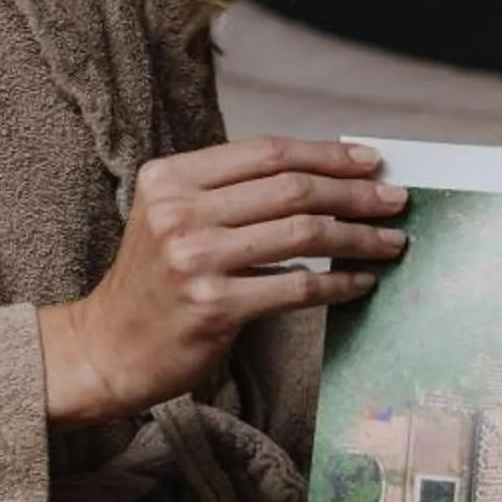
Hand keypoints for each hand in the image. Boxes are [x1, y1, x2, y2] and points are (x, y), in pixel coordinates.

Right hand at [37, 136, 408, 430]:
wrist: (106, 349)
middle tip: (395, 200)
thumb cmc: (152, 283)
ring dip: (358, 236)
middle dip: (355, 192)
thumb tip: (322, 178)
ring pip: (302, 233)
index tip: (370, 161)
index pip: (266, 151)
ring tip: (390, 241)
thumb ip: (230, 194)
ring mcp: (195, 259)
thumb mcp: (173, 218)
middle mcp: (179, 212)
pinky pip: (298, 288)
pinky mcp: (214, 306)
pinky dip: (338, 283)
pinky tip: (360, 282)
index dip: (326, 154)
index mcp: (170, 177)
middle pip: (291, 188)